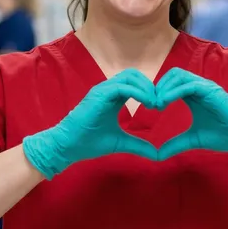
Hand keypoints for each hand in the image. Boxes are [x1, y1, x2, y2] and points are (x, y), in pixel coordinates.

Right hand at [23, 69, 158, 178]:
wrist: (68, 146)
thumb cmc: (89, 143)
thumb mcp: (121, 143)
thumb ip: (138, 145)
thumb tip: (156, 154)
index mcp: (112, 97)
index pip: (134, 82)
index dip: (150, 90)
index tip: (160, 106)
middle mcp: (107, 89)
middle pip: (134, 74)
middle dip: (150, 86)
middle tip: (160, 103)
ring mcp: (102, 90)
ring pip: (130, 76)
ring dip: (146, 87)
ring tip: (155, 104)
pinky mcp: (99, 95)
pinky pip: (122, 87)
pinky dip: (138, 92)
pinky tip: (148, 104)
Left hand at [155, 68, 227, 171]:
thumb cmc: (224, 136)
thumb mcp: (193, 140)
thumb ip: (175, 144)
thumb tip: (158, 155)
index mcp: (194, 95)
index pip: (171, 83)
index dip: (157, 91)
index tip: (148, 107)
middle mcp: (200, 87)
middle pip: (172, 74)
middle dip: (158, 87)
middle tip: (149, 104)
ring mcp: (206, 87)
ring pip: (179, 76)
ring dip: (164, 88)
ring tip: (155, 104)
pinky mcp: (212, 91)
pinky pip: (189, 85)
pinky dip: (174, 91)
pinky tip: (164, 103)